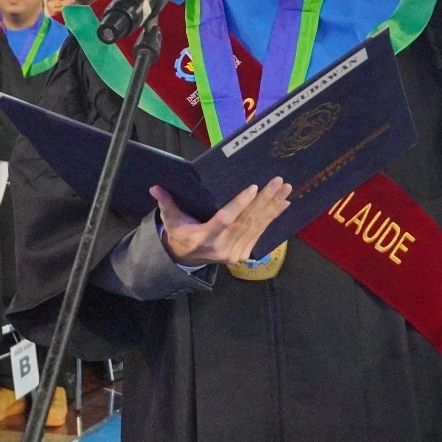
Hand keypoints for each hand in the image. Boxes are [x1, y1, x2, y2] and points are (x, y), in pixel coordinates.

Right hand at [154, 177, 291, 266]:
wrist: (186, 260)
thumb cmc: (180, 234)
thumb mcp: (171, 220)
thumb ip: (166, 203)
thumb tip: (155, 188)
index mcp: (206, 236)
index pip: (226, 218)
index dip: (240, 204)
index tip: (253, 188)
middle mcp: (223, 246)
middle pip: (247, 221)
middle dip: (265, 200)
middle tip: (278, 182)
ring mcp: (236, 252)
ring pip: (257, 226)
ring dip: (273, 207)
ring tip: (285, 190)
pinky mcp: (243, 254)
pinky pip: (260, 233)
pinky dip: (272, 218)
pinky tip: (282, 205)